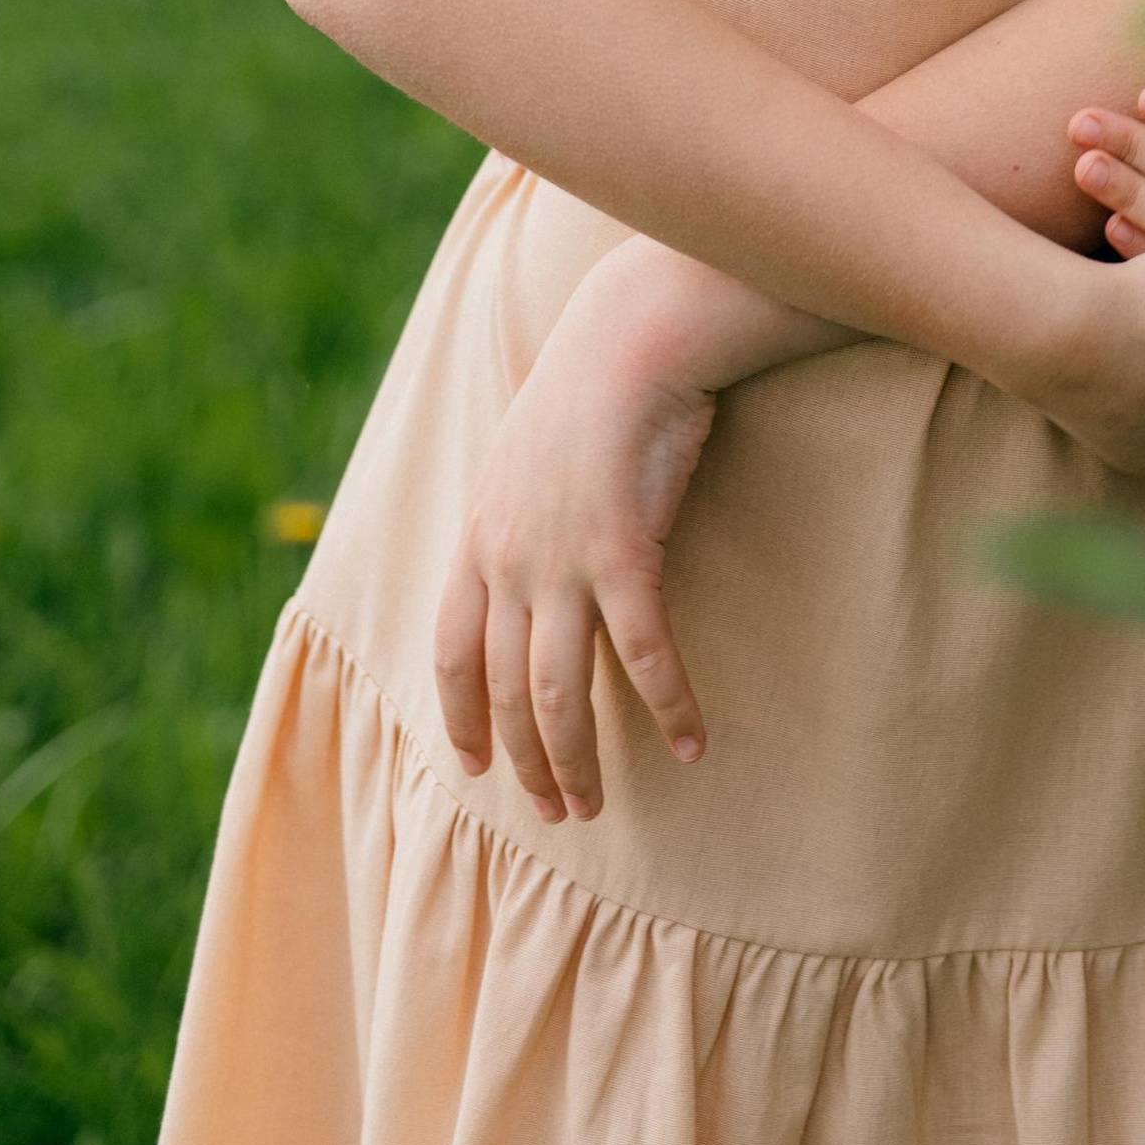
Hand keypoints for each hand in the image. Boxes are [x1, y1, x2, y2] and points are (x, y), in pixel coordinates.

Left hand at [434, 267, 724, 824]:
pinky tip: (692, 741)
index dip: (460, 717)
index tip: (476, 767)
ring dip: (576, 757)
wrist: (634, 334)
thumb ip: (519, 510)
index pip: (452, 651)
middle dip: (527, 760)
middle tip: (557, 810)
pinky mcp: (624, 552)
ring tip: (594, 805)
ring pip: (557, 691)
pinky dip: (666, 706)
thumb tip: (529, 552)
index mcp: (480, 535)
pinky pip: (642, 654)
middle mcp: (508, 558)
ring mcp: (562, 559)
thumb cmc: (594, 382)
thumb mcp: (528, 451)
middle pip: (505, 689)